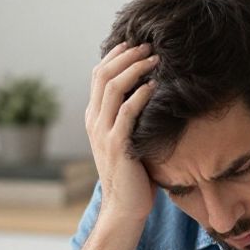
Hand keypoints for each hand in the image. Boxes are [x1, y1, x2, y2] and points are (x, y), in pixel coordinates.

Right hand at [84, 42, 160, 224]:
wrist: (124, 207)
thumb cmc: (132, 174)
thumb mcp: (126, 138)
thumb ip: (129, 117)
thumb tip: (149, 91)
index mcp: (94, 117)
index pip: (98, 75)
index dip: (116, 55)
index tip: (136, 42)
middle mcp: (94, 121)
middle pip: (103, 74)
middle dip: (127, 55)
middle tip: (149, 45)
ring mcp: (104, 133)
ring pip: (113, 88)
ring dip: (135, 69)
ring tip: (155, 59)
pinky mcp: (118, 145)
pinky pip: (127, 112)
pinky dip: (141, 95)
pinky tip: (155, 86)